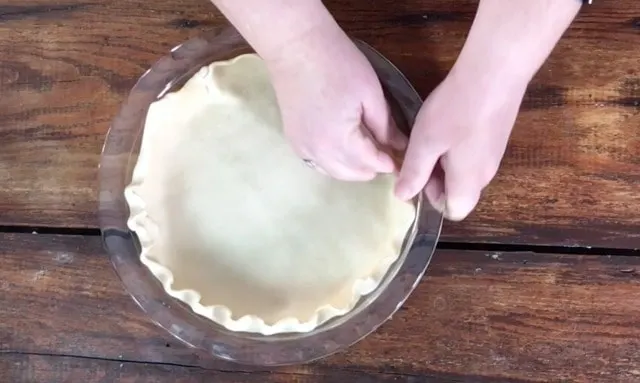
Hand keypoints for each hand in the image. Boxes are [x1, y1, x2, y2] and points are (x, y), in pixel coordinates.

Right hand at [263, 22, 406, 180]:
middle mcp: (318, 153)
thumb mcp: (370, 94)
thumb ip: (385, 126)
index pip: (371, 163)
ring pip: (333, 172)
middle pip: (352, 174)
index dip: (390, 162)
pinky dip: (333, 163)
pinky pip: (316, 163)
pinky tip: (343, 152)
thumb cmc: (337, 64)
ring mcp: (302, 148)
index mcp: (340, 141)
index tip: (404, 160)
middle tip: (388, 155)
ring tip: (368, 154)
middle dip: (372, 168)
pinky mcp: (293, 140)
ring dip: (353, 168)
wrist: (296, 47)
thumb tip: (399, 146)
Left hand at [395, 67, 527, 220]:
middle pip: (459, 192)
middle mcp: (486, 174)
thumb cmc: (456, 110)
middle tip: (422, 150)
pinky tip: (448, 123)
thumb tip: (402, 197)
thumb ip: (413, 172)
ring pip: (464, 172)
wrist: (495, 72)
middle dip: (436, 178)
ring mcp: (494, 155)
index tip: (418, 174)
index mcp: (469, 182)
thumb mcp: (425, 142)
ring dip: (445, 160)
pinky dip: (457, 147)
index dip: (432, 198)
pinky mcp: (497, 137)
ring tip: (432, 134)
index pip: (454, 210)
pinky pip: (473, 154)